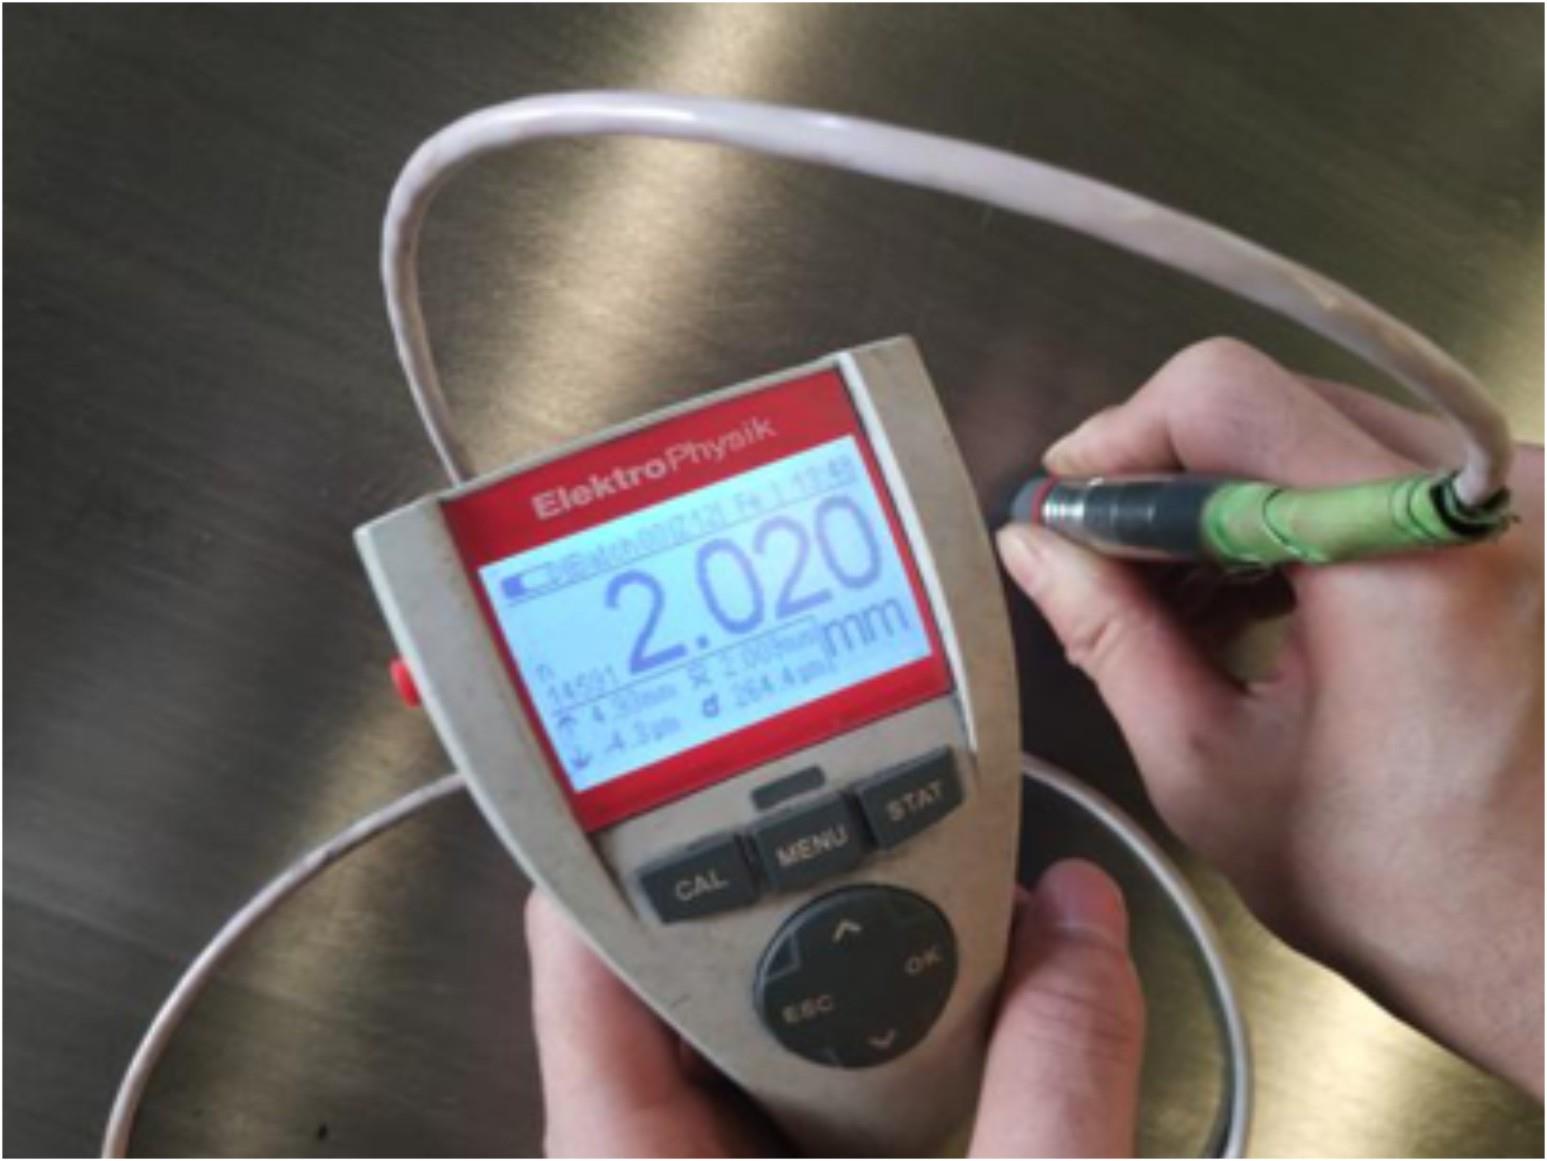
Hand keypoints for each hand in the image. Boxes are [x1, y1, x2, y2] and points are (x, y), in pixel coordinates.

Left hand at [528, 860, 1144, 1156]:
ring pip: (751, 1039)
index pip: (582, 961)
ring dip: (843, 969)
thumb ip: (1051, 1088)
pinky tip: (951, 1018)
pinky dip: (875, 1047)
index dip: (641, 835)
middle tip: (872, 808)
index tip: (723, 749)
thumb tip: (1082, 925)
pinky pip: (802, 1099)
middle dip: (785, 891)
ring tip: (927, 896)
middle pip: (678, 978)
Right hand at [996, 338, 1542, 1095]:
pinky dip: (1291, 516)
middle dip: (1162, 476)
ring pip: (1316, 432)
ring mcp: (1518, 506)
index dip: (1119, 440)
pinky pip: (1374, 472)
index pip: (1224, 399)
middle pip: (1271, 404)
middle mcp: (1483, 502)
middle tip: (1097, 554)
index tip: (1067, 498)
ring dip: (1223, 499)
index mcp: (1403, 558)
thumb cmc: (1404, 889)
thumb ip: (1109, 634)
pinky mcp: (1524, 525)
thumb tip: (1037, 547)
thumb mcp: (1207, 765)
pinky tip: (1247, 594)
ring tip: (1169, 595)